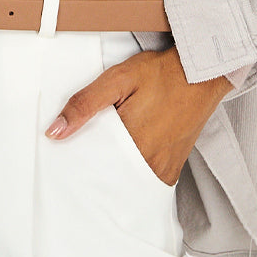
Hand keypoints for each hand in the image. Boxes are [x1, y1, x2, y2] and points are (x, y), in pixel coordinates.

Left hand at [44, 46, 233, 185]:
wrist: (201, 74)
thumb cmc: (161, 74)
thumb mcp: (118, 79)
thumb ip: (84, 104)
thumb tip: (55, 131)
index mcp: (132, 145)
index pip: (92, 168)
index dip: (76, 163)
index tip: (65, 159)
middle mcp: (150, 164)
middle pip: (109, 178)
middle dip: (93, 170)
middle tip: (81, 158)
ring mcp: (163, 169)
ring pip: (127, 182)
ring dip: (113, 173)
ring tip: (102, 157)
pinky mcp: (172, 169)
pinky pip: (144, 182)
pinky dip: (131, 174)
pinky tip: (123, 160)